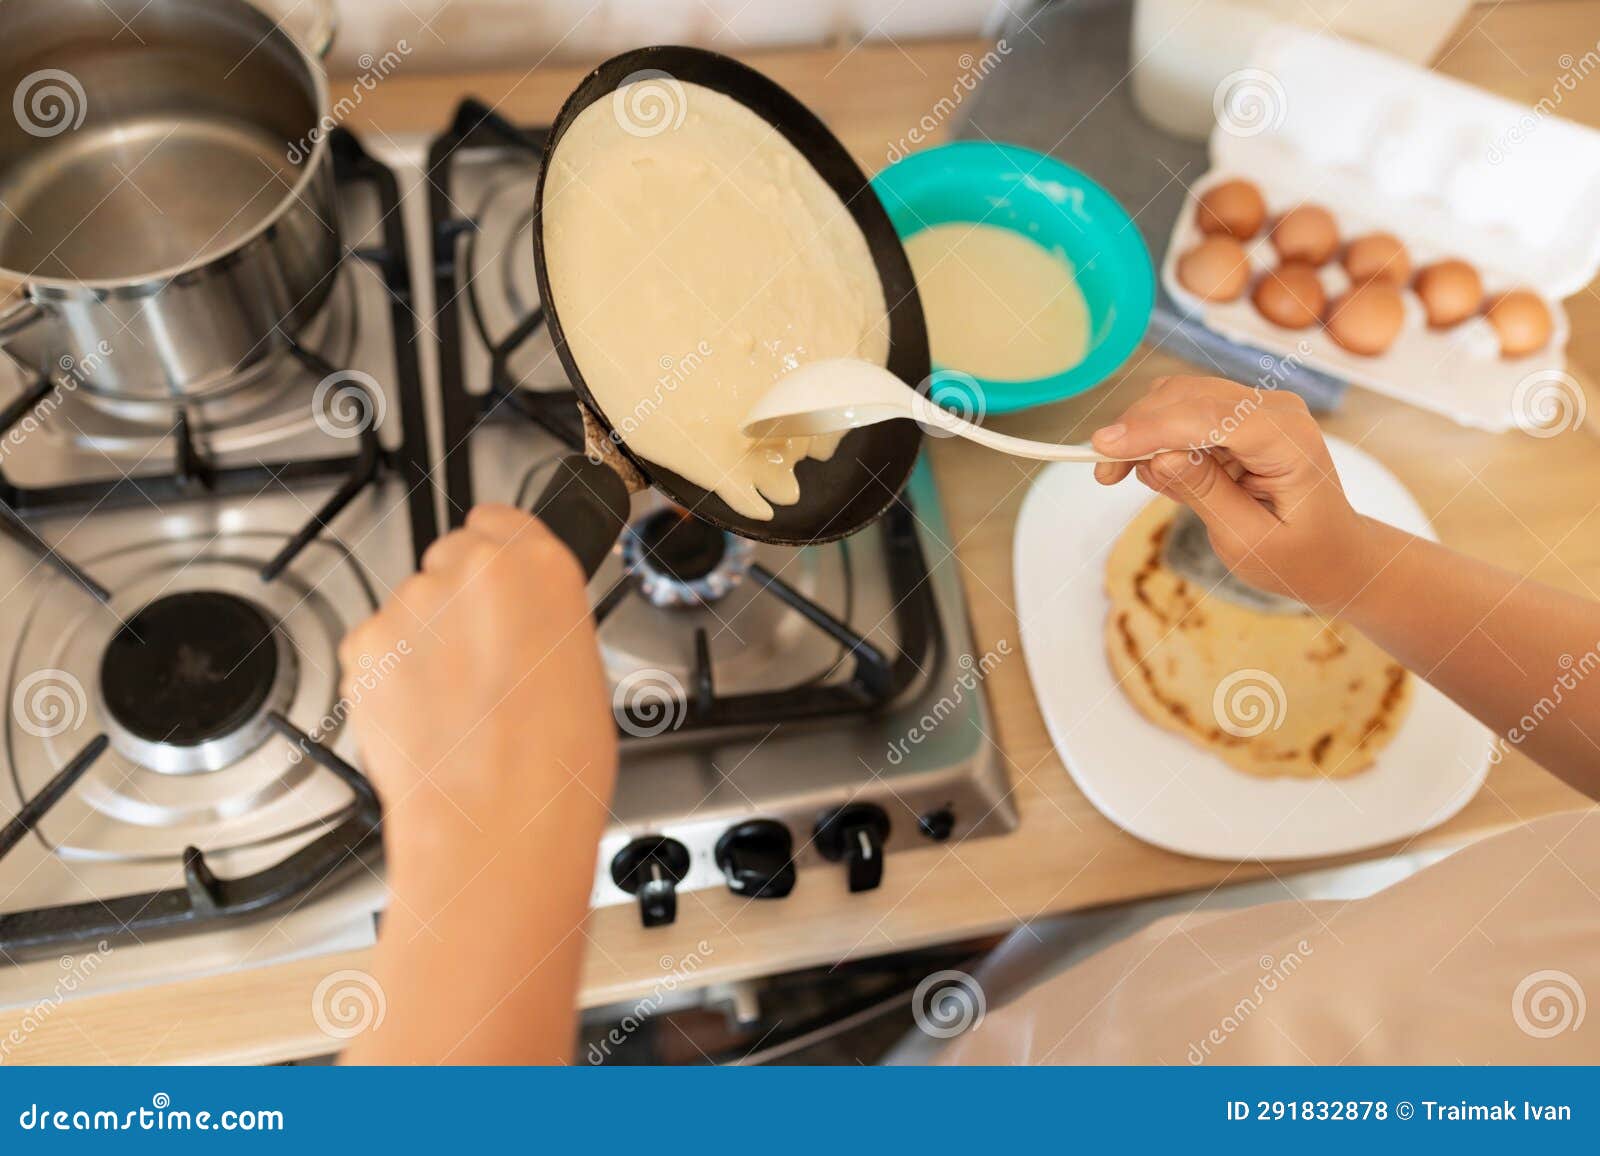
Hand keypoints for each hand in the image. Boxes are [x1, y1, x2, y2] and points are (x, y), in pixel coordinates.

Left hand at [337, 505, 616, 887]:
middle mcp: (471, 571)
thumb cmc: (553, 766)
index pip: (499, 519)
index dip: (496, 553)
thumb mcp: (584, 670)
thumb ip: (545, 621)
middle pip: (450, 559)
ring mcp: (410, 606)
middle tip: (482, 661)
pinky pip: (377, 648)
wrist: (491, 821)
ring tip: (457, 706)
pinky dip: (391, 676)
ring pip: (411, 608)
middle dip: (459, 601)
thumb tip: (525, 627)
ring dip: (425, 643)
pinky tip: (425, 718)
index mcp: (540, 566)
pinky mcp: (363, 647)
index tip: (496, 579)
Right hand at [1090, 375, 1371, 612]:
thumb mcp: (1250, 541)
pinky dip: (1158, 439)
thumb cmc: (1300, 556)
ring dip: (1142, 433)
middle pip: (1187, 397)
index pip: (1210, 416)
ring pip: (1178, 399)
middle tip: (1104, 473)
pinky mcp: (1238, 417)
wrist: (1335, 555)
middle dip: (1137, 430)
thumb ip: (1206, 494)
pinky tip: (1161, 476)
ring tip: (1124, 477)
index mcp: (1288, 439)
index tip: (1103, 447)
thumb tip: (1161, 458)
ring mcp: (1257, 409)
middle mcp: (1274, 410)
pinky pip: (1184, 414)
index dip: (1153, 428)